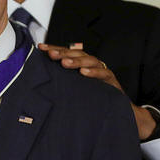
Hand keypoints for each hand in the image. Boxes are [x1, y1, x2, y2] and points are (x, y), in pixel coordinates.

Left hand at [38, 43, 156, 139]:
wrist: (119, 111)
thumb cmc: (94, 99)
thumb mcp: (75, 89)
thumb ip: (62, 83)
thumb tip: (40, 81)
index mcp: (81, 65)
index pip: (67, 53)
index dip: (55, 49)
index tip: (41, 48)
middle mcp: (91, 65)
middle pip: (77, 54)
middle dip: (63, 53)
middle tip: (51, 54)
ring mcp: (102, 71)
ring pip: (90, 61)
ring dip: (77, 61)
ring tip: (64, 63)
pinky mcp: (112, 81)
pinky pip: (103, 74)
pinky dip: (94, 72)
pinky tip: (84, 73)